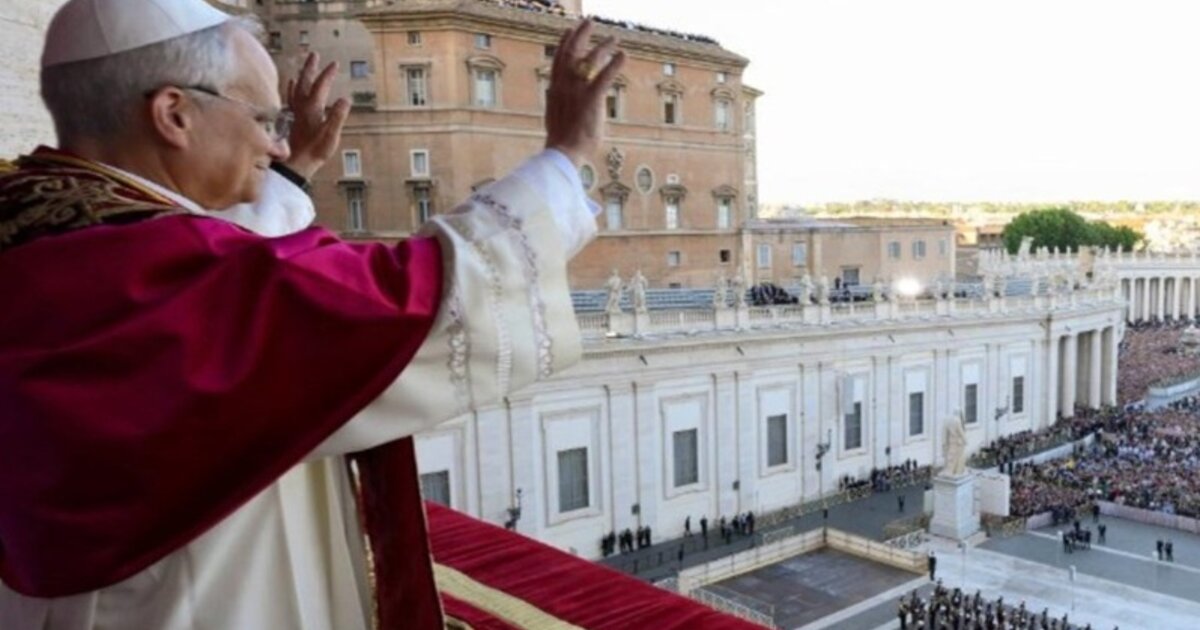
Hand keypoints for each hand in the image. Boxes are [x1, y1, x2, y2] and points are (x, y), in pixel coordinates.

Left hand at [284, 52, 350, 179]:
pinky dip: (292, 87)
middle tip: (314, 54)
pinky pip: (291, 97)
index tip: (335, 63)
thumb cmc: (315, 151)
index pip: (320, 85)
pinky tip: (292, 84)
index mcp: (312, 108)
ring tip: (305, 66)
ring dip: (302, 75)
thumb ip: (338, 116)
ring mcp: (295, 111)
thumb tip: (345, 99)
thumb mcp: (331, 135)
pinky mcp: (292, 118)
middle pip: (304, 81)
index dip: (328, 74)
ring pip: (297, 87)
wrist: (296, 164)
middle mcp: (301, 106)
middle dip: (310, 68)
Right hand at [544, 21, 625, 165]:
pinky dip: (614, 64)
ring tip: (615, 39)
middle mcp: (563, 85)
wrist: (563, 153)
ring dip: (603, 46)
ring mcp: (577, 91)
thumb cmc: (562, 142)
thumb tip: (555, 99)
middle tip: (590, 22)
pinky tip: (623, 55)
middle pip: (572, 51)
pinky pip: (604, 77)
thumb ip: (558, 103)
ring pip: (590, 60)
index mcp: (555, 89)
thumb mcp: (556, 117)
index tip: (569, 31)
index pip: (558, 59)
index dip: (564, 43)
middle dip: (581, 34)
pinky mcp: (591, 99)